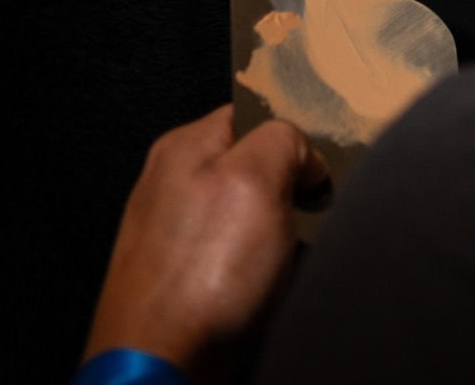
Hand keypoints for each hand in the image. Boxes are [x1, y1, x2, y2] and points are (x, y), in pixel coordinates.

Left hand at [83, 106, 320, 379]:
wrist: (160, 361)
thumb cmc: (201, 273)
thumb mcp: (257, 181)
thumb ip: (284, 141)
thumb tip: (303, 157)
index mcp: (184, 144)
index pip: (256, 114)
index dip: (294, 139)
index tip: (315, 170)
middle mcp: (171, 182)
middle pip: (255, 168)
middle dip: (287, 192)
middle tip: (302, 217)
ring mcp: (173, 232)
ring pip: (251, 217)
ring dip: (277, 237)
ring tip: (278, 261)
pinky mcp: (181, 276)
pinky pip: (237, 259)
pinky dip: (258, 271)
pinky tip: (260, 288)